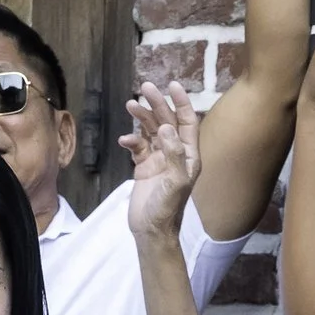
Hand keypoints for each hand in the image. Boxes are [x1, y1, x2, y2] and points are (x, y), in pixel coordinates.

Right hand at [121, 84, 200, 239]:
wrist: (151, 230)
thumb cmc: (168, 209)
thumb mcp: (175, 181)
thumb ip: (173, 153)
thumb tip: (166, 127)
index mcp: (189, 155)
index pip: (188, 122)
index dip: (182, 102)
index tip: (172, 84)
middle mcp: (175, 154)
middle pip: (167, 121)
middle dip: (157, 103)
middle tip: (144, 87)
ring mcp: (159, 160)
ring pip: (151, 131)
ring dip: (142, 117)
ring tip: (131, 104)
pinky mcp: (143, 167)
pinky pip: (138, 147)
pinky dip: (131, 140)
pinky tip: (124, 140)